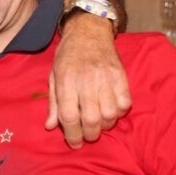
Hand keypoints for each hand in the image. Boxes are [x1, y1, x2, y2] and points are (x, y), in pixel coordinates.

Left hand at [46, 13, 131, 146]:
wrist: (89, 31)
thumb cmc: (67, 56)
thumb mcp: (53, 76)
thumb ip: (53, 103)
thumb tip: (50, 126)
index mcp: (65, 81)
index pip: (69, 116)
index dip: (72, 135)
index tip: (74, 143)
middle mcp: (86, 81)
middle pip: (91, 119)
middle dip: (90, 134)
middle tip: (87, 136)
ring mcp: (105, 78)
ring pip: (110, 114)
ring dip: (105, 125)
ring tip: (100, 123)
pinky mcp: (120, 76)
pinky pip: (125, 103)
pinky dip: (120, 112)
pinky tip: (112, 110)